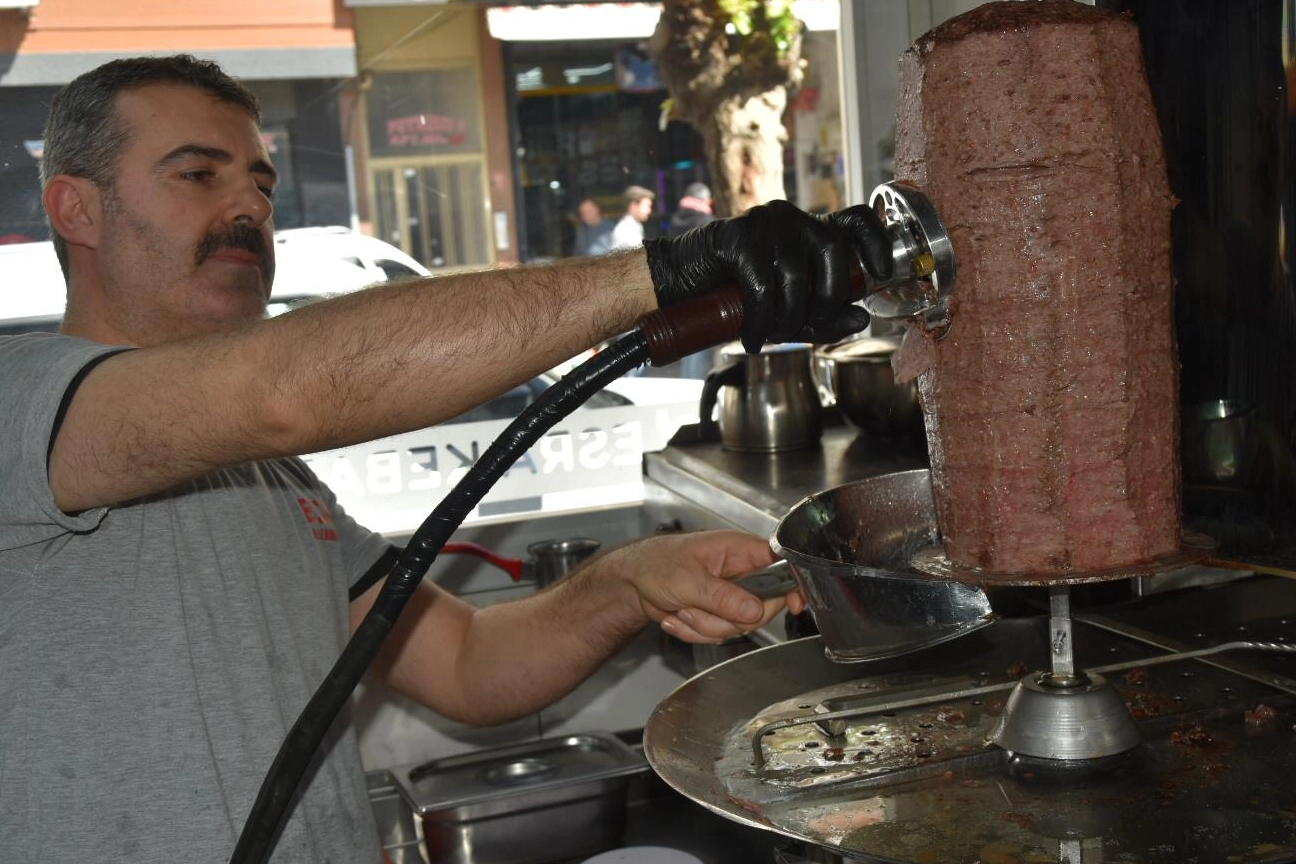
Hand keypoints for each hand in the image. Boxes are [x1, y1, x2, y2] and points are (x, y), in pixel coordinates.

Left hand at [598, 530, 805, 642]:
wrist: (631, 582)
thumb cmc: (656, 563)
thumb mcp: (689, 580)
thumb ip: (724, 597)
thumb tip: (755, 611)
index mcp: (739, 551)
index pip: (782, 564)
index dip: (793, 585)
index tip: (795, 604)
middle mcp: (740, 573)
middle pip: (762, 608)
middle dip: (726, 617)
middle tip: (698, 607)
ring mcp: (730, 596)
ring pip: (738, 626)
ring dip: (704, 624)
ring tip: (682, 608)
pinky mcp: (717, 614)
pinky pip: (718, 635)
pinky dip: (694, 632)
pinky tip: (677, 616)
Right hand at [644, 200, 893, 352]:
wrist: (680, 282)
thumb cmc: (737, 294)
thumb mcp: (788, 310)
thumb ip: (825, 317)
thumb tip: (861, 319)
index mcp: (810, 230)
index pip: (858, 219)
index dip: (877, 242)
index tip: (880, 272)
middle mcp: (792, 218)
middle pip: (832, 250)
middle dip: (827, 298)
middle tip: (810, 324)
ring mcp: (764, 224)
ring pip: (794, 276)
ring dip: (787, 319)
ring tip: (773, 335)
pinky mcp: (738, 237)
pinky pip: (762, 288)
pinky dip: (758, 322)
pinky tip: (750, 337)